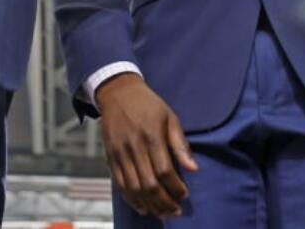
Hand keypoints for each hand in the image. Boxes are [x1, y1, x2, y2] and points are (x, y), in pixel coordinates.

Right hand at [96, 73, 197, 217]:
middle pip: (148, 184)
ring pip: (134, 188)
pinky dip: (131, 199)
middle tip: (175, 212)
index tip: (184, 195)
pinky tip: (142, 207)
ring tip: (162, 213)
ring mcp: (120, 154)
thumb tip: (193, 168)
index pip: (164, 170)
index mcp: (151, 136)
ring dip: (149, 205)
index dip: (175, 187)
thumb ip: (180, 144)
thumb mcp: (170, 117)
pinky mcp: (110, 158)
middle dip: (163, 202)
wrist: (118, 93)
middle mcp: (134, 147)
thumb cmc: (148, 105)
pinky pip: (120, 184)